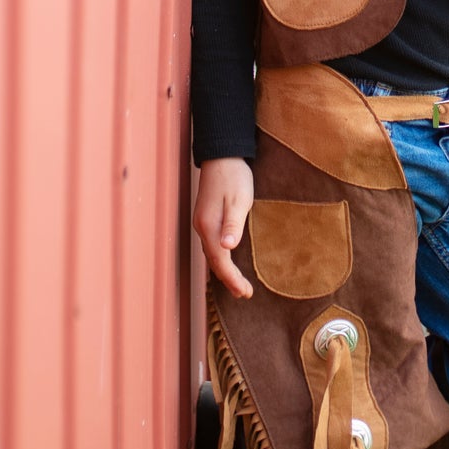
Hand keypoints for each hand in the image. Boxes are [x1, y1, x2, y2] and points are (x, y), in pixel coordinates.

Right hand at [194, 158, 254, 297]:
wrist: (222, 154)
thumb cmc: (234, 176)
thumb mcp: (238, 199)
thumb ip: (233, 224)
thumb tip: (227, 248)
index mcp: (210, 225)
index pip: (220, 261)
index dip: (232, 279)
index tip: (246, 292)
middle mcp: (202, 227)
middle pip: (214, 261)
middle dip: (228, 279)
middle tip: (244, 293)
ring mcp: (202, 222)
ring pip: (211, 254)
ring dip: (224, 271)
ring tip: (237, 284)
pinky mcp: (206, 217)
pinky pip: (211, 245)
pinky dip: (220, 258)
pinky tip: (227, 259)